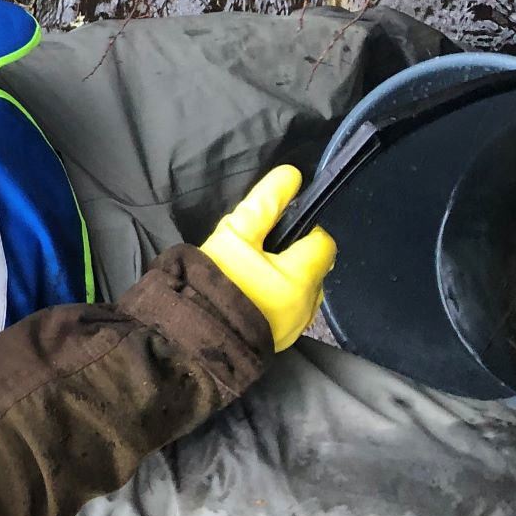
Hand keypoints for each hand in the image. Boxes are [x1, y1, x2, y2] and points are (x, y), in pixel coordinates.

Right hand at [198, 165, 336, 351]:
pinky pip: (289, 311)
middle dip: (291, 255)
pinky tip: (249, 298)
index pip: (323, 243)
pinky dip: (277, 300)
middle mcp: (308, 304)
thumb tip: (291, 174)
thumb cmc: (215, 279)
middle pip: (313, 267)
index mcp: (302, 277)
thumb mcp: (234, 234)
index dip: (302, 230)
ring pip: (302, 290)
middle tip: (253, 253)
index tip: (273, 231)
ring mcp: (296, 326)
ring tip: (249, 276)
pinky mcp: (281, 340)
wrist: (192, 333)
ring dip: (285, 279)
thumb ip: (265, 203)